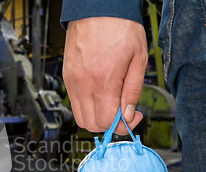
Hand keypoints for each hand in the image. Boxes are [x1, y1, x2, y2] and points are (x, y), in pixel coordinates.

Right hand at [63, 17, 147, 134]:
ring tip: (111, 104)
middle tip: (123, 113)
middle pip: (91, 124)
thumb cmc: (119, 27)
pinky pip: (74, 102)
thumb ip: (133, 90)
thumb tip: (129, 114)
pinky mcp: (67, 76)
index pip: (107, 121)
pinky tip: (100, 93)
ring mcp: (72, 81)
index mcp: (102, 81)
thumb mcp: (138, 58)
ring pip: (80, 116)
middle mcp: (83, 84)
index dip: (122, 125)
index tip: (133, 117)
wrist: (96, 7)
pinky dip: (88, 105)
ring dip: (96, 117)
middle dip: (109, 125)